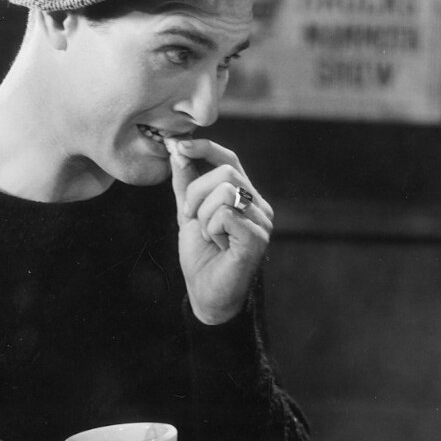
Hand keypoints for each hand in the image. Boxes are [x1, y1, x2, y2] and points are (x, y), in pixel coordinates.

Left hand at [168, 137, 273, 324]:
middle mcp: (259, 206)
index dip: (206, 148)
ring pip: (225, 192)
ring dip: (204, 215)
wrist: (206, 294)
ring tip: (209, 236)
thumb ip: (185, 184)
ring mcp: (262, 222)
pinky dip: (211, 230)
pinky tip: (218, 245)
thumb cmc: (202, 257)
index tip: (179, 146)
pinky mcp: (257, 238)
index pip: (230, 160)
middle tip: (191, 217)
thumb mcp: (188, 213)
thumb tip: (178, 151)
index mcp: (245, 197)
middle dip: (196, 192)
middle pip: (226, 172)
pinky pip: (225, 214)